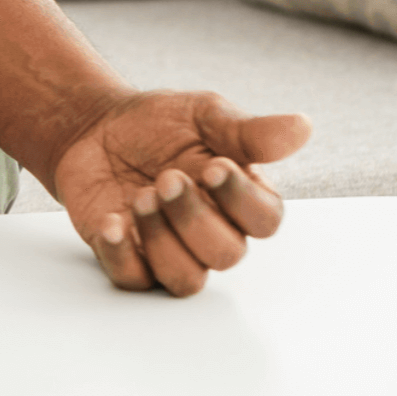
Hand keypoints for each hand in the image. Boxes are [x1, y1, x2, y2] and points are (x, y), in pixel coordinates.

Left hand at [51, 90, 311, 296]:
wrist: (95, 126)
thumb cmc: (159, 124)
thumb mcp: (203, 115)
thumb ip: (248, 131)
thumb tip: (302, 127)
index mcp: (240, 198)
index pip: (264, 220)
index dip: (241, 200)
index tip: (213, 167)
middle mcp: (211, 232)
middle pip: (225, 254)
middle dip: (195, 218)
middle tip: (166, 178)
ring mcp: (170, 250)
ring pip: (185, 278)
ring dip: (162, 240)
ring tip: (140, 197)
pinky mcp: (129, 259)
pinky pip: (134, 279)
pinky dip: (122, 255)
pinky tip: (113, 223)